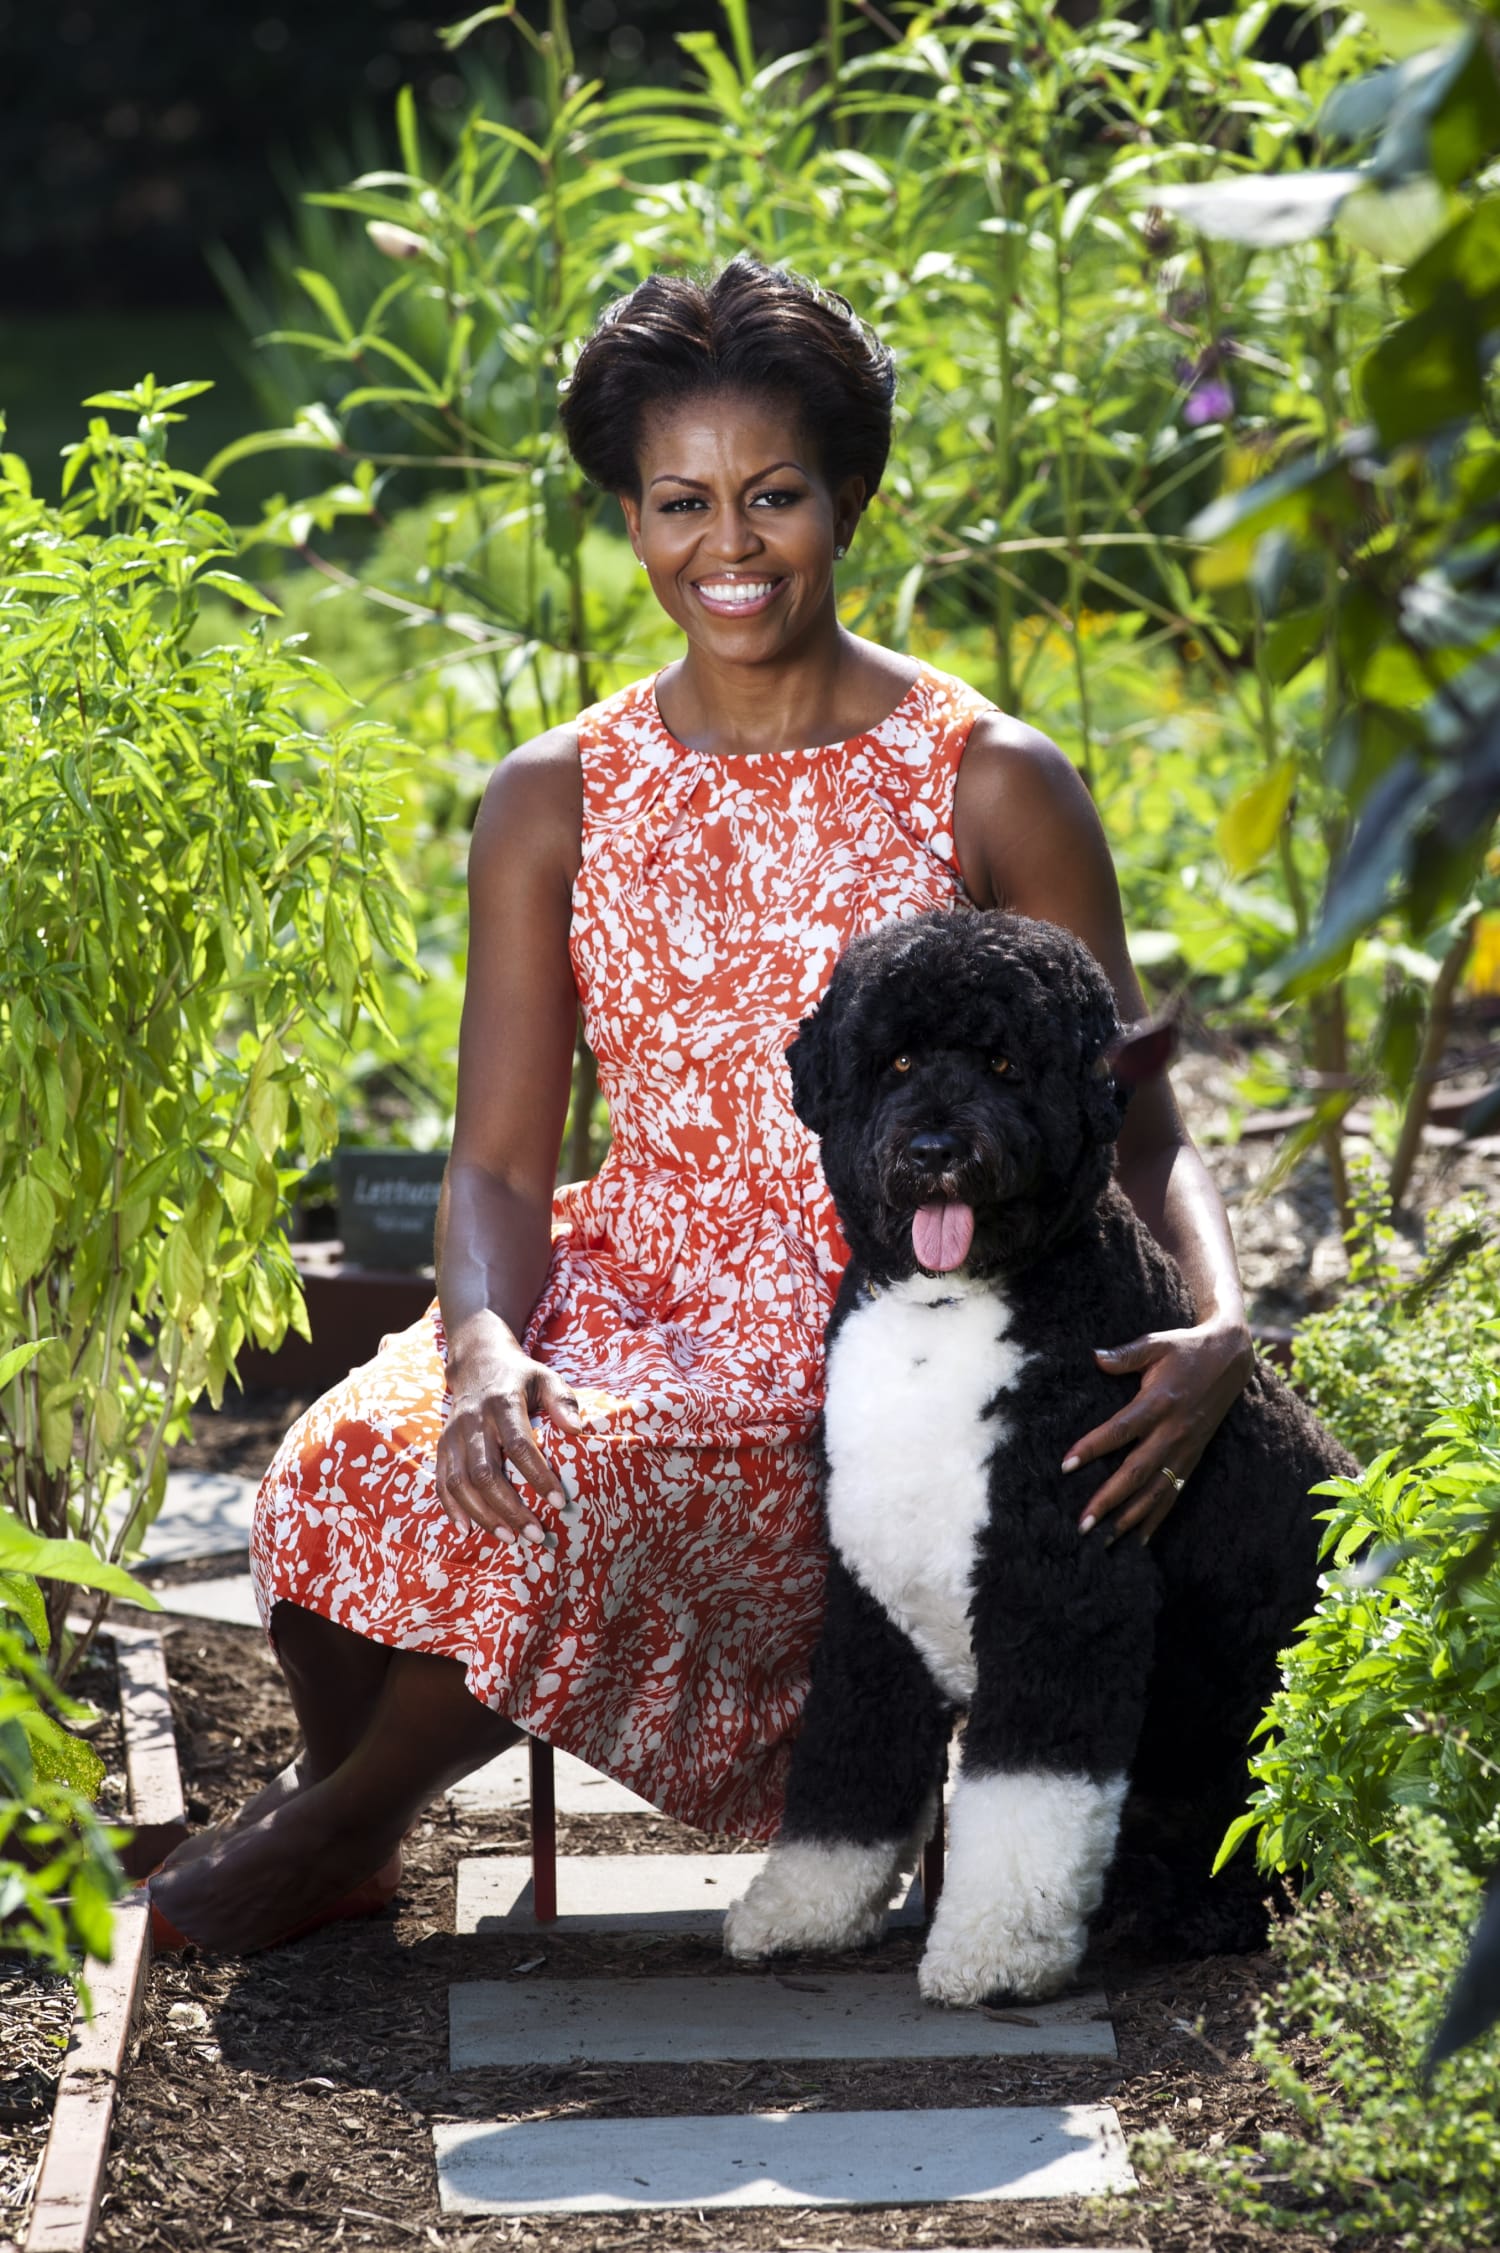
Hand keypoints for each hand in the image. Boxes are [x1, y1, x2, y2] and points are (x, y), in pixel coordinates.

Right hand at [437, 1332, 583, 1543]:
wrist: (478, 1363)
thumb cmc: (521, 1377)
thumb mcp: (546, 1377)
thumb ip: (562, 1400)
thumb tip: (578, 1429)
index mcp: (502, 1403)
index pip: (519, 1445)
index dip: (538, 1476)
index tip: (559, 1502)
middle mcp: (473, 1421)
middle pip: (486, 1472)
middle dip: (510, 1508)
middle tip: (536, 1534)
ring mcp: (453, 1435)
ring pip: (461, 1483)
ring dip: (484, 1515)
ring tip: (510, 1539)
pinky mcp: (442, 1446)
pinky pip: (442, 1482)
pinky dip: (452, 1509)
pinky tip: (469, 1531)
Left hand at [1062, 1317, 1253, 1544]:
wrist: (1231, 1359)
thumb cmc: (1185, 1349)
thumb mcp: (1156, 1343)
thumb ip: (1125, 1354)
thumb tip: (1095, 1357)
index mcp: (1159, 1402)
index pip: (1120, 1430)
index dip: (1092, 1448)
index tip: (1066, 1465)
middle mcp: (1173, 1431)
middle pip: (1137, 1471)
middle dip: (1108, 1499)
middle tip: (1082, 1523)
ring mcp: (1185, 1448)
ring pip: (1156, 1490)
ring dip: (1131, 1517)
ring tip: (1105, 1540)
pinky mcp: (1193, 1458)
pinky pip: (1174, 1493)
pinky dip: (1157, 1517)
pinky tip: (1140, 1539)